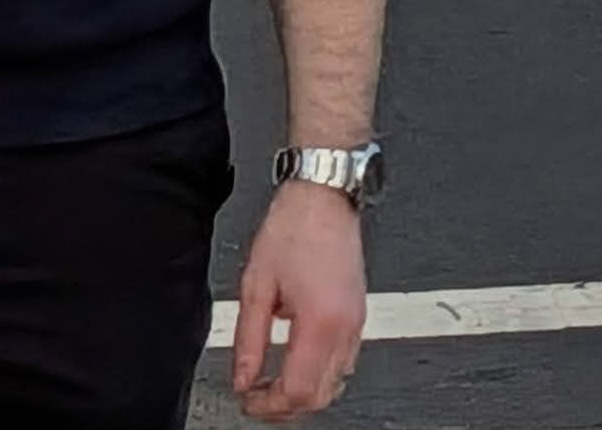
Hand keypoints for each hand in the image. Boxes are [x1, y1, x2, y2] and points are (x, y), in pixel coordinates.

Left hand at [230, 179, 366, 418]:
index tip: (247, 401)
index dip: (269, 406)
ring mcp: (357, 322)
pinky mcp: (359, 314)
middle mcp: (345, 328)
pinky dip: (320, 373)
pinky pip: (344, 362)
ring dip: (304, 392)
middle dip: (286, 406)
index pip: (298, 391)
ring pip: (336, 384)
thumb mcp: (256, 285)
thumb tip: (242, 377)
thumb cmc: (293, 228)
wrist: (323, 195)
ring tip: (272, 382)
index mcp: (319, 322)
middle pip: (321, 397)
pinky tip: (296, 361)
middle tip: (257, 397)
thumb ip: (248, 339)